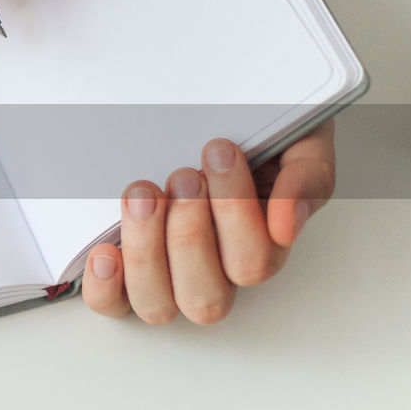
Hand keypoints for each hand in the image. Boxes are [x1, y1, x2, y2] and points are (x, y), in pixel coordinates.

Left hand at [81, 119, 336, 323]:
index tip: (217, 150)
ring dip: (146, 252)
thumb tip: (286, 225)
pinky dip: (105, 286)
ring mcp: (168, 278)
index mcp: (260, 247)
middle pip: (206, 298)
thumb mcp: (297, 139)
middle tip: (182, 177)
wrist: (213, 104)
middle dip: (189, 235)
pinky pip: (113, 305)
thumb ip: (306, 177)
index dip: (234, 211)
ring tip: (142, 195)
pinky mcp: (125, 274)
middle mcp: (214, 273)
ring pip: (158, 305)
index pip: (254, 264)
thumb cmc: (253, 132)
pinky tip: (105, 250)